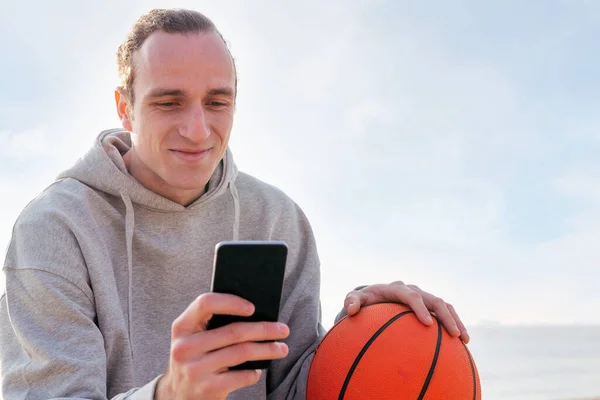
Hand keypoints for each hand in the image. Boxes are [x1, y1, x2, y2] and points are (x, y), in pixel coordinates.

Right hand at [155, 293, 289, 399]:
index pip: (205, 303)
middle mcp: (185, 347)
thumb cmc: (194, 358)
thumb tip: (255, 314)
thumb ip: (211, 324)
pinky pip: (242, 376)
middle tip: (283, 330)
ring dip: (268, 350)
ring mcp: (195, 369)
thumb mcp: (193, 339)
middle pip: (234, 331)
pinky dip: (254, 372)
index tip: (253, 308)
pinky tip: (257, 370)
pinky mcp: (207, 389)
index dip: (231, 302)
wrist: (176, 396)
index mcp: (182, 327)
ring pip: (242, 352)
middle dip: (264, 329)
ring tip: (281, 348)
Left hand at [343, 281, 469, 342]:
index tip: (427, 323)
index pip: (411, 296)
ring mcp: (423, 297)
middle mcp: (413, 290)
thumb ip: (351, 301)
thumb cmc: (364, 301)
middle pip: (434, 300)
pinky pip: (445, 313)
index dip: (420, 308)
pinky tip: (461, 343)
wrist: (374, 296)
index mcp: (396, 288)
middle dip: (446, 316)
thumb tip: (351, 309)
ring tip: (464, 339)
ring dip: (456, 320)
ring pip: (444, 305)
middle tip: (454, 334)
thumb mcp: (354, 299)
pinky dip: (454, 324)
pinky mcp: (428, 305)